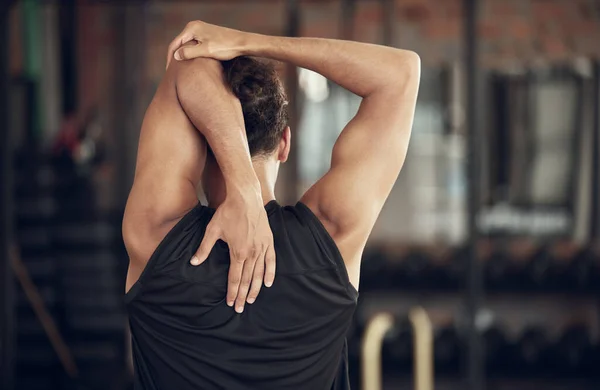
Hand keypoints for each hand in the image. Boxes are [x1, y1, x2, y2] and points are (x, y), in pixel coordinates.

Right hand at [166, 21, 245, 67]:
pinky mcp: (207, 35)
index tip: (168, 72)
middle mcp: (194, 26)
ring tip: (179, 69)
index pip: (174, 44)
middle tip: (172, 72)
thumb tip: (176, 55)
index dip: (170, 58)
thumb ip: (189, 52)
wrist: (243, 43)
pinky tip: (191, 63)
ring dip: (182, 56)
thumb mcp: (206, 51)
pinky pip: (194, 44)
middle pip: (179, 43)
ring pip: (186, 44)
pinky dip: (190, 53)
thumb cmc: (226, 47)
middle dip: (175, 57)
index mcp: (192, 28)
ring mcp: (201, 29)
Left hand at [191, 191, 275, 312]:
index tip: (229, 303)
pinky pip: (271, 261)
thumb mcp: (212, 230)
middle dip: (242, 295)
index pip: (234, 278)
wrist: (246, 197)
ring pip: (259, 273)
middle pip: (247, 279)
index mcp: (237, 252)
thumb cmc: (228, 212)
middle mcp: (251, 252)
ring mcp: (262, 247)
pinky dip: (270, 273)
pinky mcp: (268, 241)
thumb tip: (194, 262)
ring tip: (251, 300)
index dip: (232, 292)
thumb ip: (204, 248)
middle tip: (239, 308)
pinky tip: (268, 283)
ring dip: (255, 288)